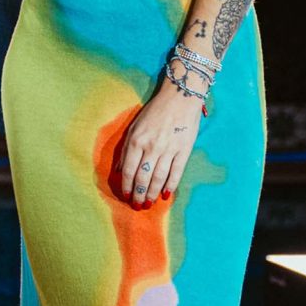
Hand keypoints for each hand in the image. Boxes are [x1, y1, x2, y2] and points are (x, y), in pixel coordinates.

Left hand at [114, 85, 202, 206]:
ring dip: (153, 193)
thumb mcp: (134, 127)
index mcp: (136, 141)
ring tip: (149, 204)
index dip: (127, 186)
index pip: (129, 170)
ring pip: (159, 178)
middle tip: (137, 206)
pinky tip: (166, 195)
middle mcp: (151, 147)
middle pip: (143, 177)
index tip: (125, 197)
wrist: (180, 98)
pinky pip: (176, 172)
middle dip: (139, 194)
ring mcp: (169, 149)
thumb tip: (120, 171)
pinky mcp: (184, 150)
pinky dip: (171, 185)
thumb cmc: (154, 112)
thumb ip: (126, 149)